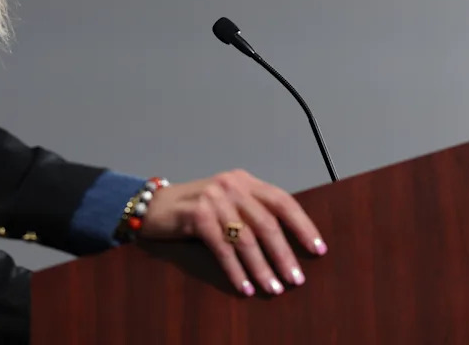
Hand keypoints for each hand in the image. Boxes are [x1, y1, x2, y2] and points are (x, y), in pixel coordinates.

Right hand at [138, 169, 326, 296]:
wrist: (151, 206)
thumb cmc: (193, 209)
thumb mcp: (225, 201)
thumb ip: (250, 211)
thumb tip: (286, 243)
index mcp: (244, 180)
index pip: (282, 200)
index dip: (303, 225)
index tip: (317, 249)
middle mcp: (231, 185)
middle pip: (267, 222)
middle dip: (284, 254)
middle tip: (296, 279)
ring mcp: (213, 199)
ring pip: (246, 239)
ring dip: (262, 268)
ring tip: (273, 288)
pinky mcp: (196, 215)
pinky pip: (222, 248)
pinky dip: (236, 270)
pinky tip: (244, 287)